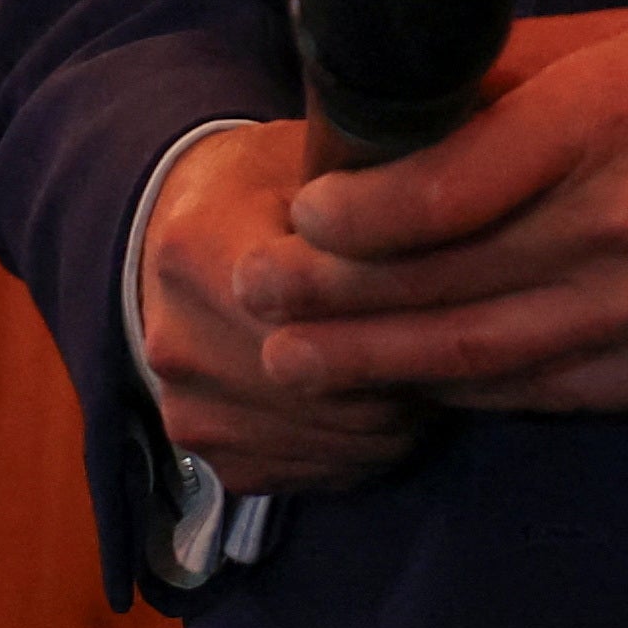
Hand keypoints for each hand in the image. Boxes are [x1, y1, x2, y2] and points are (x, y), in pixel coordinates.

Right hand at [136, 121, 442, 492]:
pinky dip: (357, 448)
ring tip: (417, 367)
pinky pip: (307, 473)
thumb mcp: (312, 154)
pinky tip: (377, 404)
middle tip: (447, 339)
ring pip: (326, 438)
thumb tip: (450, 192)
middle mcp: (177, 338)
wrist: (179, 235)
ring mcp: (185, 406)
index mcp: (198, 248)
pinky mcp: (205, 453)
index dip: (388, 307)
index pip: (310, 307)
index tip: (438, 294)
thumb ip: (368, 182)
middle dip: (399, 371)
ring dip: (390, 418)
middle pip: (322, 384)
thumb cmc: (267, 185)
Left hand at [232, 8, 627, 415]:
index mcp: (617, 114)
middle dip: (335, 299)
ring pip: (485, 352)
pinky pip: (552, 391)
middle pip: (447, 278)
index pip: (445, 186)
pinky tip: (421, 380)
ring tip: (302, 364)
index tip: (301, 209)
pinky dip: (476, 387)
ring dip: (381, 361)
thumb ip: (527, 62)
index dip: (353, 213)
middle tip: (255, 302)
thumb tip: (412, 83)